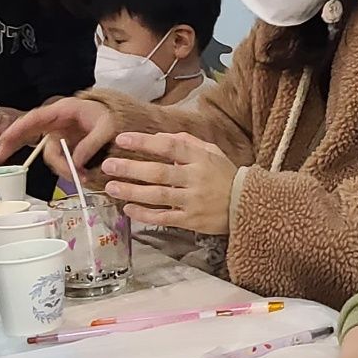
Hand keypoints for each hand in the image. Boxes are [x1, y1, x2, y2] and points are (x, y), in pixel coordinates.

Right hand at [0, 98, 116, 173]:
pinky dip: (66, 169)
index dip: (19, 128)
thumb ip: (91, 144)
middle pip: (29, 132)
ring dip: (61, 168)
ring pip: (49, 154)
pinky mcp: (64, 145)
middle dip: (13, 144)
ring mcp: (59, 133)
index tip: (5, 137)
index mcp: (63, 110)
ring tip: (80, 176)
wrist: (120, 120)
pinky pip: (58, 158)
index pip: (36, 117)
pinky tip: (78, 175)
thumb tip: (76, 162)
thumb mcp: (107, 127)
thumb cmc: (112, 117)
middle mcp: (57, 121)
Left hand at [101, 132, 235, 235]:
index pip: (169, 146)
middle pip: (159, 172)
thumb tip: (159, 137)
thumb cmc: (226, 175)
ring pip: (157, 196)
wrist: (249, 205)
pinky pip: (164, 218)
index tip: (122, 139)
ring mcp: (193, 201)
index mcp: (201, 158)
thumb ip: (187, 142)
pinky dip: (145, 214)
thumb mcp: (213, 152)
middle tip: (108, 165)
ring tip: (111, 187)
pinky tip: (128, 210)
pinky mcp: (191, 220)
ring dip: (132, 191)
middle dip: (131, 168)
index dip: (145, 142)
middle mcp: (196, 178)